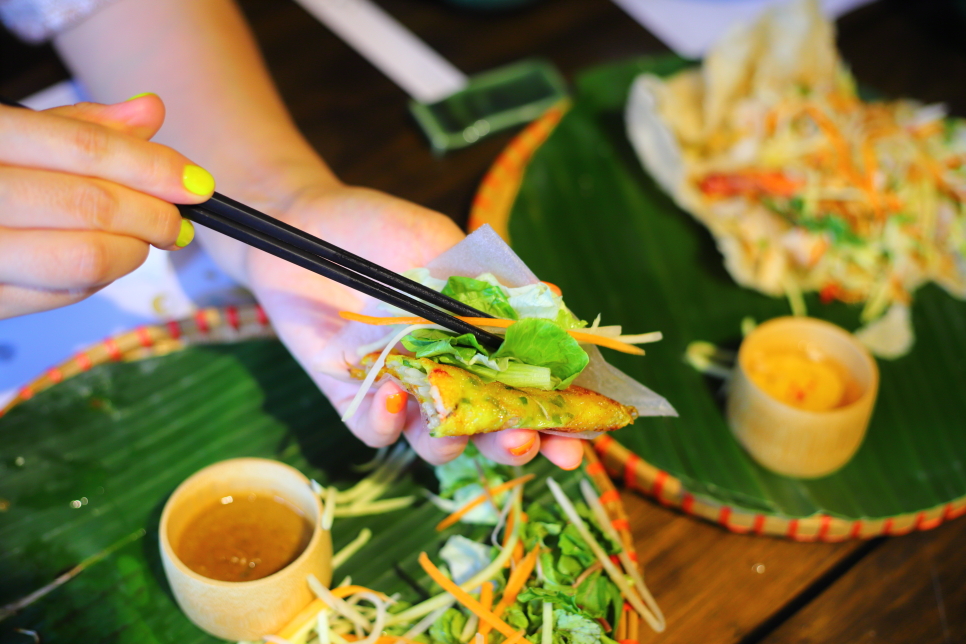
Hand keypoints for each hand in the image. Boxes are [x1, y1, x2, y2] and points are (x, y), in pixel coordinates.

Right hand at [0, 96, 213, 318]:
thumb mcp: (12, 135)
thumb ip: (79, 127)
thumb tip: (150, 112)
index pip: (84, 148)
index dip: (153, 167)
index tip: (197, 184)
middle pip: (91, 206)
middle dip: (153, 215)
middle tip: (176, 220)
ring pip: (84, 260)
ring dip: (132, 252)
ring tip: (141, 240)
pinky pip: (63, 295)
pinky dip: (100, 279)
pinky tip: (105, 259)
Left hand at [243, 182, 583, 468]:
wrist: (304, 225)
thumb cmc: (380, 229)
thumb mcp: (442, 243)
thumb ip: (489, 281)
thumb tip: (554, 301)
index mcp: (484, 341)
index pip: (533, 387)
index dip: (562, 414)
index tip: (585, 432)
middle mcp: (450, 374)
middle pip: (493, 428)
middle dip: (517, 444)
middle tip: (525, 442)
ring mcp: (404, 390)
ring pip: (438, 443)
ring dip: (454, 443)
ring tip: (455, 424)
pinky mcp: (353, 398)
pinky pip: (376, 432)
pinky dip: (387, 423)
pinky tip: (393, 394)